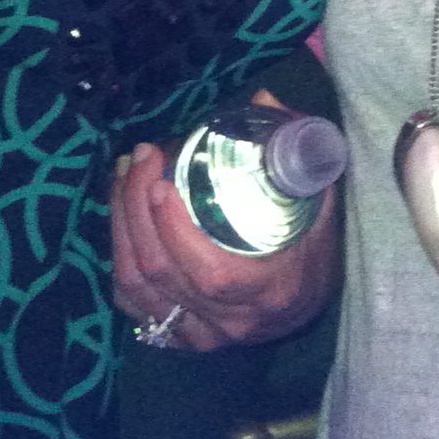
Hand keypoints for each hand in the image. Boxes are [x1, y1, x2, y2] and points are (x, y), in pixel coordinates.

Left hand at [109, 102, 340, 351]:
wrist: (308, 304)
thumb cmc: (314, 245)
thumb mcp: (319, 196)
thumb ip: (297, 149)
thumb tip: (262, 100)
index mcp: (270, 290)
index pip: (211, 274)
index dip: (176, 233)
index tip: (160, 182)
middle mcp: (232, 321)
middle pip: (162, 272)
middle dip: (136, 211)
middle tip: (137, 159)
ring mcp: (203, 334)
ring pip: (139, 288)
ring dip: (120, 228)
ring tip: (122, 177)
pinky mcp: (181, 338)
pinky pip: (133, 303)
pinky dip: (119, 259)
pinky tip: (120, 220)